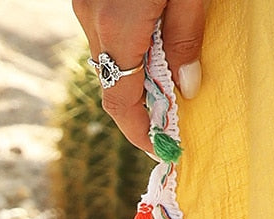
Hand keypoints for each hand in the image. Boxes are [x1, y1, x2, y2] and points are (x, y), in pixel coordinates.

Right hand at [72, 0, 205, 152]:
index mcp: (117, 27)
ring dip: (137, 81)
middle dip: (142, 111)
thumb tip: (187, 88)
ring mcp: (85, 4)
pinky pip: (107, 37)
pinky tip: (156, 51)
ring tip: (170, 88)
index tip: (162, 150)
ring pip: (109, 61)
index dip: (139, 133)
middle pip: (113, 85)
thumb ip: (185, 40)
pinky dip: (130, 54)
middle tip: (173, 124)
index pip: (120, 102)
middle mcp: (92, 19)